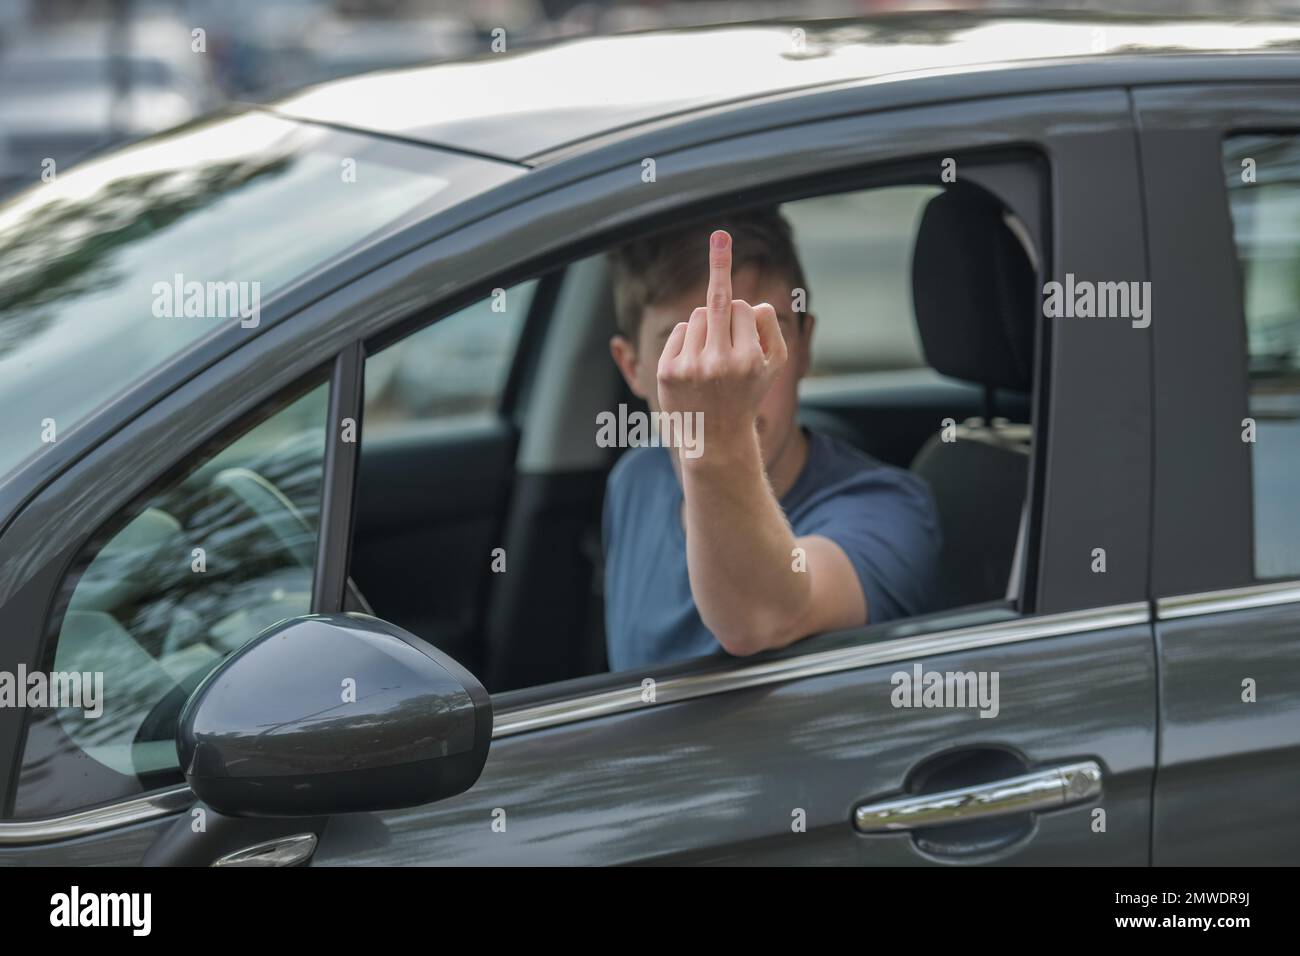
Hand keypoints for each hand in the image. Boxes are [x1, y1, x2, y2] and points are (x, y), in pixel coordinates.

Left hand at [655, 230, 787, 461]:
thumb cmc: (748, 395)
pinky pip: (680, 331)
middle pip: (718, 302)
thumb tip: (751, 302)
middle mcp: (718, 363)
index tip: (737, 283)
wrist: (715, 439)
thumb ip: (771, 328)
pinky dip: (688, 339)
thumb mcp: (772, 366)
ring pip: (697, 316)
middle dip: (721, 276)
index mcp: (748, 360)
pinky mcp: (668, 371)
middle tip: (720, 238)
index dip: (745, 314)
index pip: (744, 308)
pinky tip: (695, 363)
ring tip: (712, 356)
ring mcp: (690, 367)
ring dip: (706, 326)